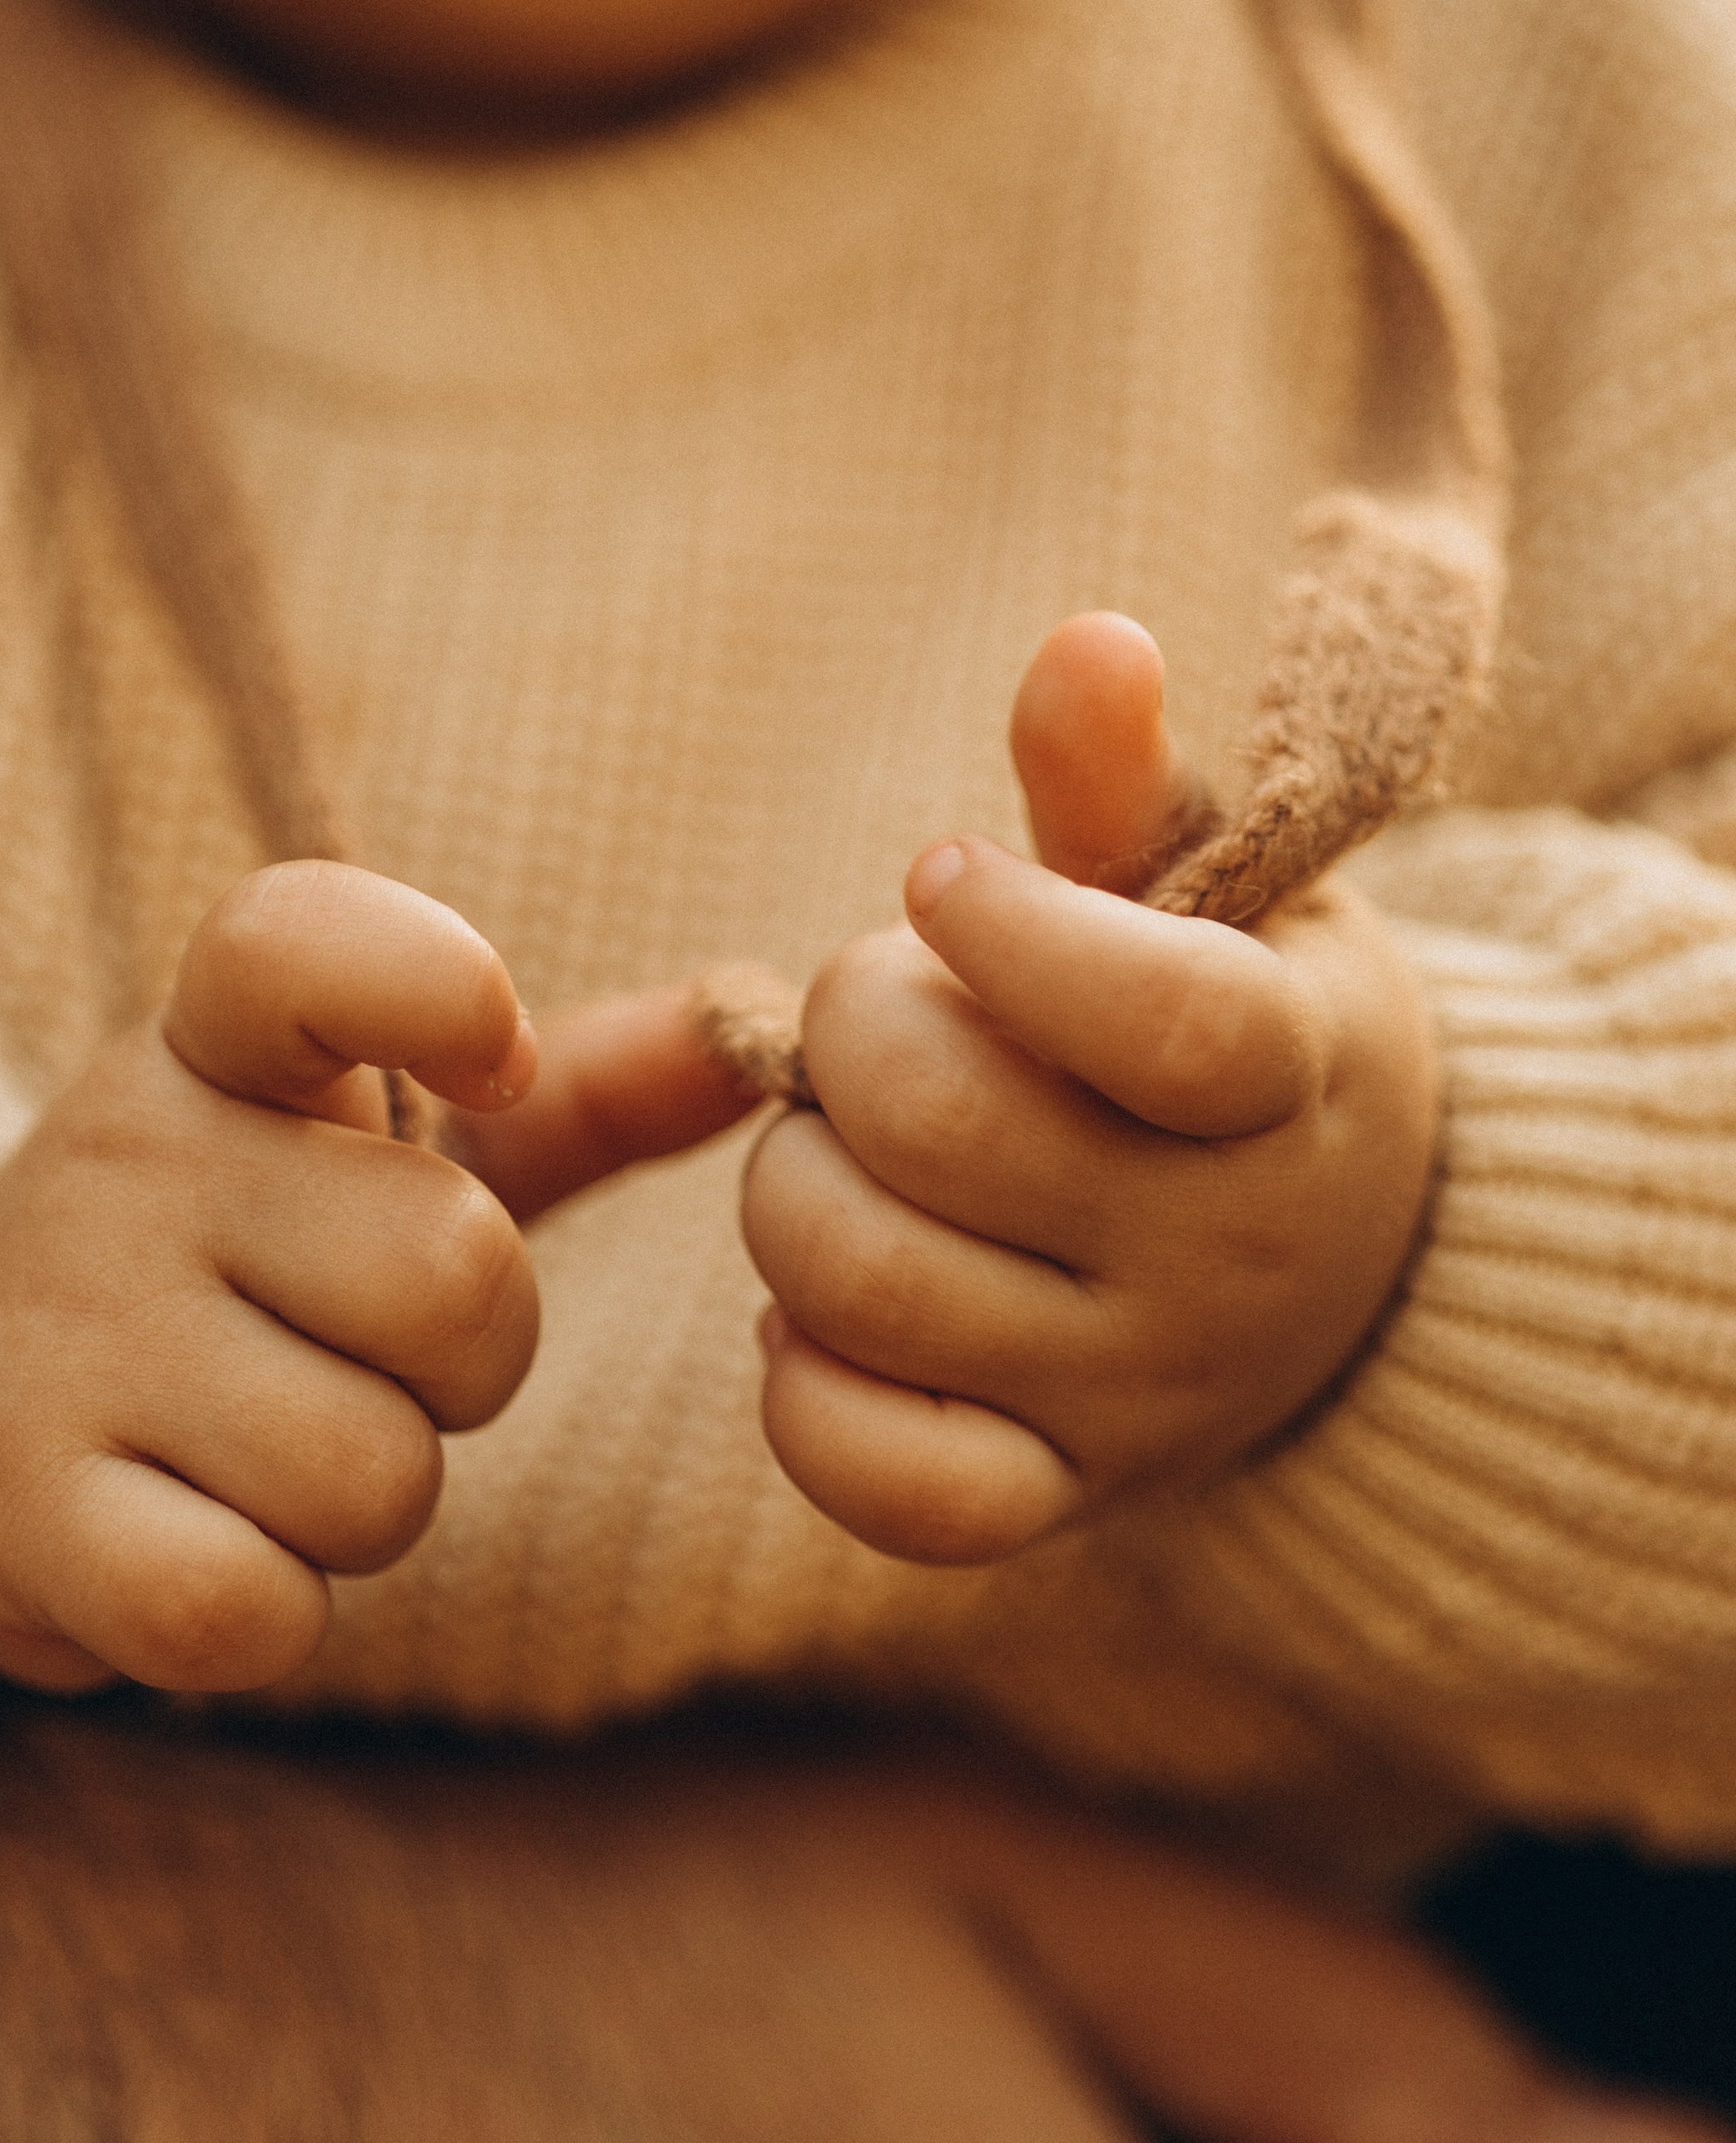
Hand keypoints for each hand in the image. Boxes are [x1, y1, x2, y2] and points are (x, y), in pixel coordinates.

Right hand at [0, 860, 751, 1692]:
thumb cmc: (232, 1265)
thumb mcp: (378, 1153)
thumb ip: (577, 1095)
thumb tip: (755, 1015)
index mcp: (215, 1049)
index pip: (297, 942)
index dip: (431, 980)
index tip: (494, 1053)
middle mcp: (123, 1161)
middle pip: (450, 1276)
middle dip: (468, 1367)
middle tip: (371, 1364)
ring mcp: (55, 1335)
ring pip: (371, 1472)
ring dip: (372, 1504)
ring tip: (273, 1458)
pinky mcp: (9, 1508)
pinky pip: (243, 1605)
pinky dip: (273, 1616)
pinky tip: (210, 1550)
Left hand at [745, 615, 1440, 1559]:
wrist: (1347, 1267)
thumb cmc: (1236, 1030)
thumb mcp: (1221, 896)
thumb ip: (1125, 787)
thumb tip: (1088, 645)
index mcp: (1292, 1077)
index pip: (1156, 1013)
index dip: (1003, 930)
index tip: (944, 881)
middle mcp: (1230, 1255)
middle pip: (938, 1130)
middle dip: (847, 1038)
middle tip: (874, 1021)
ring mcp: (1142, 1396)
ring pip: (865, 1289)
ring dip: (795, 1192)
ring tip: (847, 1155)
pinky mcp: (1060, 1497)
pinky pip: (884, 1483)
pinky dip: (804, 1388)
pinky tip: (820, 1313)